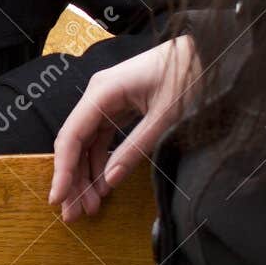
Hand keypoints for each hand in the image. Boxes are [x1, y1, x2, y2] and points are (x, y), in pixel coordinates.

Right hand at [49, 36, 198, 222]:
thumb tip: (109, 180)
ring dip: (86, 174)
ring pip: (87, 143)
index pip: (71, 136)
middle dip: (73, 179)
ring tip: (90, 206)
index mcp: (102, 91)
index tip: (57, 199)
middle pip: (75, 142)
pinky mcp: (118, 106)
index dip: (63, 170)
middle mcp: (97, 94)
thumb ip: (136, 149)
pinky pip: (101, 138)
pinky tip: (103, 184)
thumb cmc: (188, 76)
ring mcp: (107, 100)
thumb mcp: (165, 117)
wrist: (207, 51)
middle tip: (74, 214)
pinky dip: (101, 162)